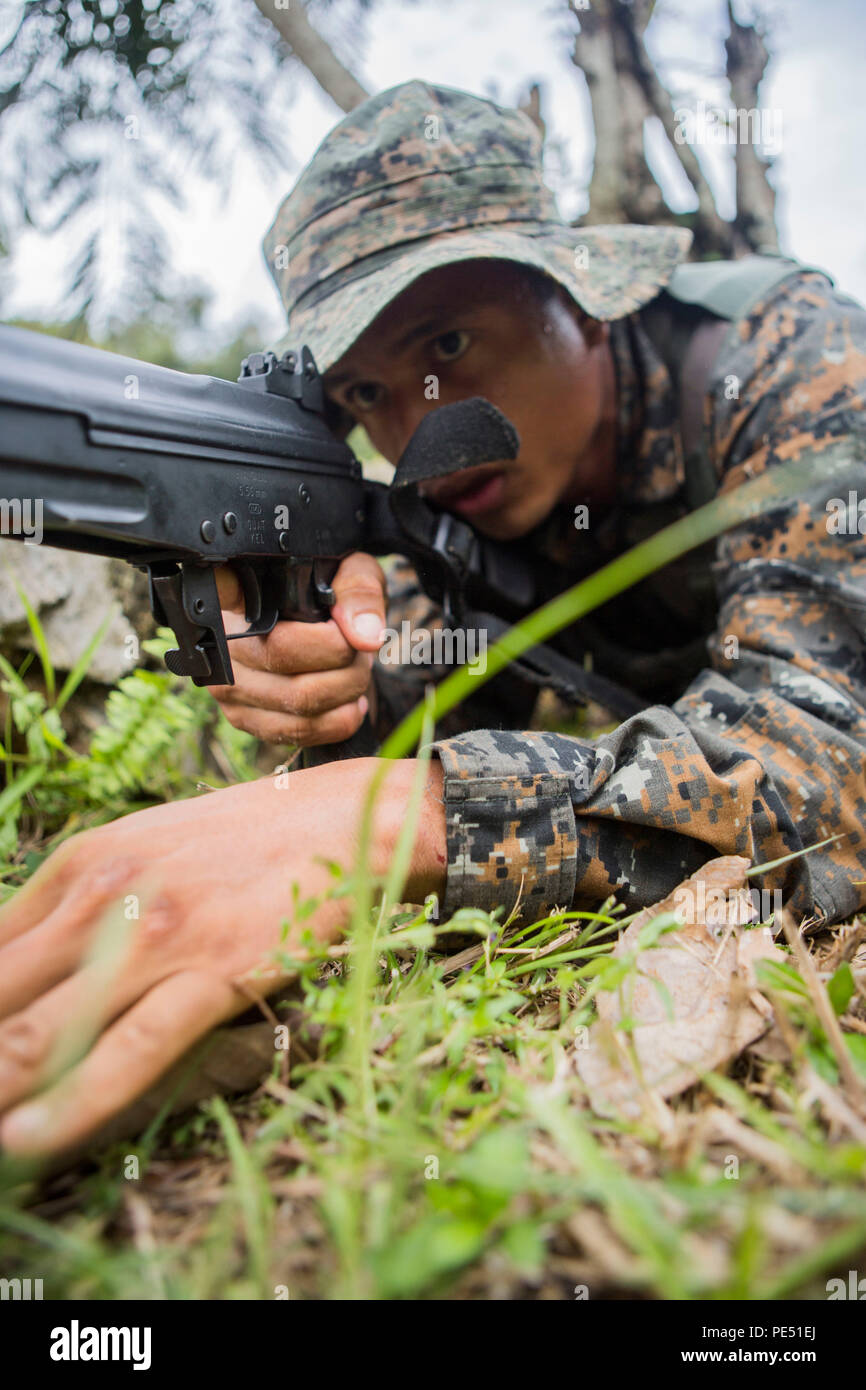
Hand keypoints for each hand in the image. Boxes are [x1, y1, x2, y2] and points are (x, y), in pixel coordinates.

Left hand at [0, 758, 445, 1156]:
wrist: (348, 821)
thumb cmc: (245, 842)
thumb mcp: (144, 849)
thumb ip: (79, 905)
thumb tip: (20, 965)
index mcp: (79, 865)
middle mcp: (102, 897)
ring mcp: (155, 938)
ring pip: (37, 1032)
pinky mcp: (212, 974)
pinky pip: (126, 1052)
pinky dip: (66, 1104)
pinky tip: (24, 1136)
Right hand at [210, 552, 386, 745]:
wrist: (324, 640)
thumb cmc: (330, 601)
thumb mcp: (350, 576)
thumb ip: (358, 592)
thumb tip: (365, 636)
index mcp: (238, 594)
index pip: (221, 585)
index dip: (237, 590)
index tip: (264, 586)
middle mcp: (221, 639)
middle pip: (281, 654)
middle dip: (341, 657)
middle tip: (361, 649)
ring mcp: (227, 684)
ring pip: (296, 700)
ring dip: (347, 688)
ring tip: (358, 670)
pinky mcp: (245, 719)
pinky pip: (298, 731)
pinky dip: (340, 720)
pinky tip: (351, 700)